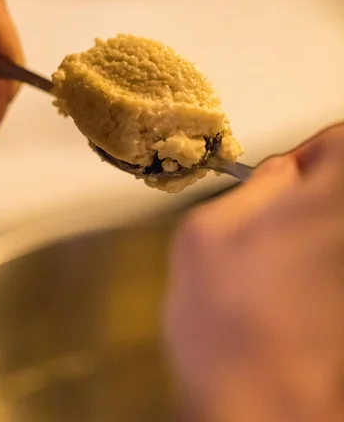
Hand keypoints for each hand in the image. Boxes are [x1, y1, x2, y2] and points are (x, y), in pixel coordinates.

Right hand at [165, 124, 343, 421]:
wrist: (261, 412)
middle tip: (277, 219)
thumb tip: (281, 173)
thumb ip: (252, 189)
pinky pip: (334, 266)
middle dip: (314, 194)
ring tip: (276, 266)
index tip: (288, 174)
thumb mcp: (206, 231)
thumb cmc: (226, 323)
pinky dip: (318, 269)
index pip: (343, 140)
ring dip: (315, 234)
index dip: (314, 151)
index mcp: (330, 202)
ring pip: (337, 232)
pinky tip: (289, 297)